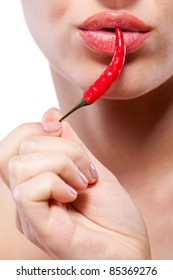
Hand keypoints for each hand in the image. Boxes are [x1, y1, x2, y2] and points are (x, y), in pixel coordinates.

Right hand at [1, 108, 149, 258]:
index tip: (60, 128)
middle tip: (83, 168)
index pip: (14, 144)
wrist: (129, 251)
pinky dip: (56, 182)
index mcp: (37, 182)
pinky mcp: (36, 226)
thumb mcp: (92, 168)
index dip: (34, 128)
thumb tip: (51, 113)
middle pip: (16, 149)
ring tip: (81, 183)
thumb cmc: (113, 216)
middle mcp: (26, 198)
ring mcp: (28, 214)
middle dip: (59, 147)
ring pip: (20, 165)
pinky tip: (74, 195)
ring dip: (61, 163)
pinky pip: (28, 188)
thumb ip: (70, 144)